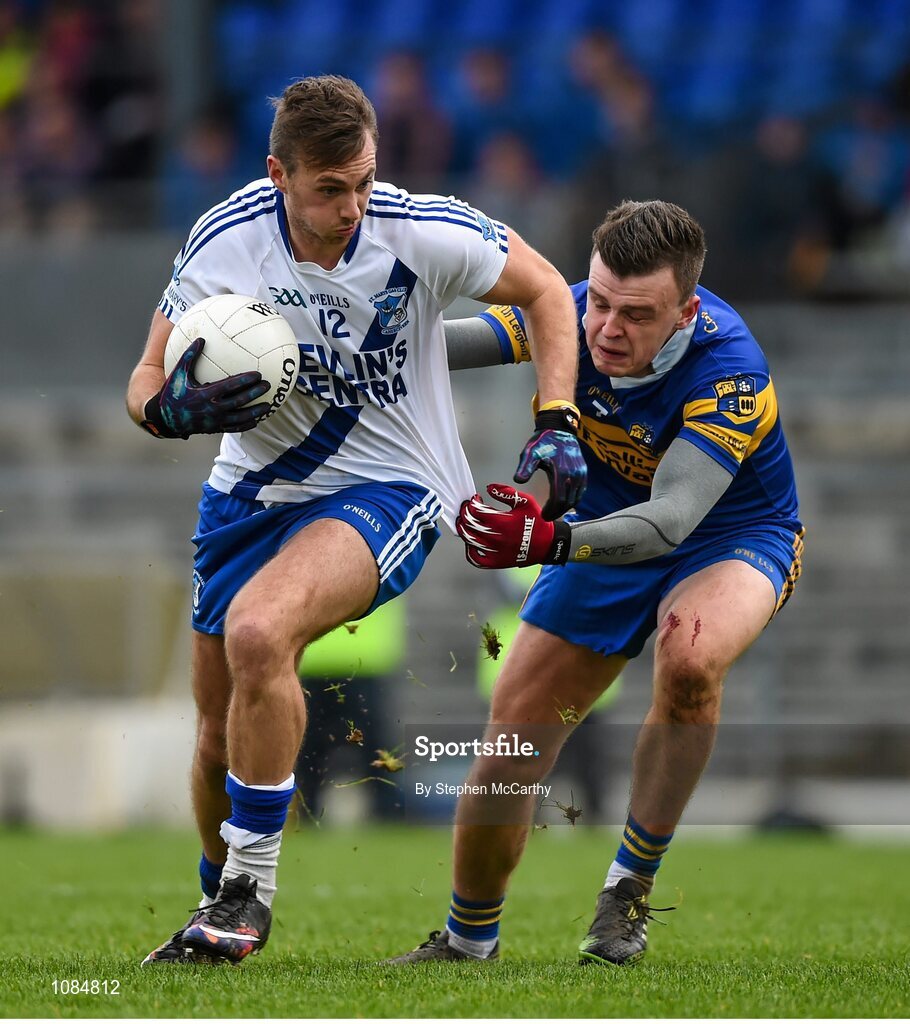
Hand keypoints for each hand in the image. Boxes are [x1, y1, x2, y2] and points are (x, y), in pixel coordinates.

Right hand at [141, 337, 270, 438]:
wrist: (165, 419)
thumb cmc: (171, 393)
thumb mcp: (177, 373)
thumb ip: (189, 356)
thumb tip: (201, 339)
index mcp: (205, 395)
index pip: (231, 386)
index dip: (246, 380)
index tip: (258, 374)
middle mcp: (213, 409)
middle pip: (240, 401)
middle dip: (256, 393)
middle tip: (267, 386)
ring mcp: (215, 421)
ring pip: (241, 417)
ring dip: (256, 411)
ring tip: (268, 406)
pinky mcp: (215, 429)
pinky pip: (234, 428)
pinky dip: (246, 424)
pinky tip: (256, 420)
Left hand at [456, 484, 570, 568]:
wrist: (548, 544)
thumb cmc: (537, 522)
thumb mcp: (525, 501)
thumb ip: (506, 492)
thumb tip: (489, 487)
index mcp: (501, 522)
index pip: (475, 511)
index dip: (472, 503)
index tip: (476, 499)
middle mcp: (494, 537)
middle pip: (469, 524)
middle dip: (465, 513)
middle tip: (467, 508)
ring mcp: (494, 551)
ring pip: (469, 540)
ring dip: (464, 529)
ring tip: (465, 522)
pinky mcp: (496, 562)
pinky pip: (475, 558)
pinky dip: (469, 549)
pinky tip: (471, 542)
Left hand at [514, 403, 586, 519]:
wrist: (559, 430)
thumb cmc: (543, 442)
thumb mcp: (530, 452)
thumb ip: (525, 467)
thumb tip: (518, 480)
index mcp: (562, 472)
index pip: (558, 499)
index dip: (551, 510)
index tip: (543, 515)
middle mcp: (574, 475)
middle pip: (568, 502)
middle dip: (557, 512)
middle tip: (548, 517)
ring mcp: (581, 474)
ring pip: (576, 498)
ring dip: (565, 508)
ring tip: (554, 512)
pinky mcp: (584, 472)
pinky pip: (581, 491)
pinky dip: (573, 500)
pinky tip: (564, 502)